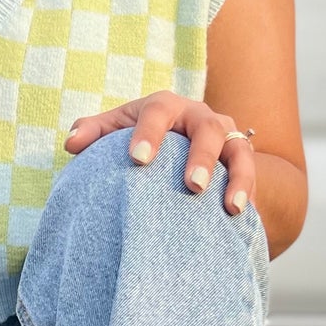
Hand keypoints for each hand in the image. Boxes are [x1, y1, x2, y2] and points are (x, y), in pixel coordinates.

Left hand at [63, 92, 255, 216]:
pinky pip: (253, 176)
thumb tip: (72, 143)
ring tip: (231, 207)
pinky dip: (249, 194)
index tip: (137, 160)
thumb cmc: (140, 137)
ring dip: (237, 178)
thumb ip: (93, 132)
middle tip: (192, 186)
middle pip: (207, 129)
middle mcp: (200, 117)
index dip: (148, 133)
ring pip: (239, 151)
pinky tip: (243, 218)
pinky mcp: (241, 161)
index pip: (157, 112)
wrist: (180, 142)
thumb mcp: (116, 130)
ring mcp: (225, 137)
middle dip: (202, 157)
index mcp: (165, 106)